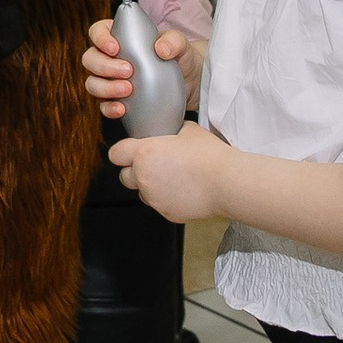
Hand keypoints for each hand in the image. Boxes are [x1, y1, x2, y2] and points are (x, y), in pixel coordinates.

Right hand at [84, 12, 203, 116]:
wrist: (189, 82)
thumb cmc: (179, 56)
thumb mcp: (180, 43)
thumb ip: (173, 40)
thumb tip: (161, 49)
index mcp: (119, 36)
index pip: (97, 31)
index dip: (100, 38)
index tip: (115, 48)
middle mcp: (109, 58)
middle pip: (90, 59)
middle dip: (104, 66)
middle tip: (128, 71)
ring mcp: (109, 80)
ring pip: (92, 83)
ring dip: (106, 88)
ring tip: (128, 90)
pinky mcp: (115, 100)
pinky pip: (103, 105)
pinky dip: (109, 108)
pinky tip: (122, 109)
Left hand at [109, 119, 230, 220]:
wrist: (227, 182)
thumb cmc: (210, 156)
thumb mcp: (189, 130)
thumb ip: (172, 131)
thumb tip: (172, 132)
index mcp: (144, 153)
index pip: (116, 154)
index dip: (122, 151)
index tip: (129, 151)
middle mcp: (144, 177)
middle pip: (124, 177)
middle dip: (134, 171)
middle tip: (153, 165)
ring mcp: (154, 198)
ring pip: (142, 193)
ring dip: (151, 186)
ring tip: (172, 178)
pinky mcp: (167, 213)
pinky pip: (160, 205)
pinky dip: (167, 199)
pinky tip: (184, 190)